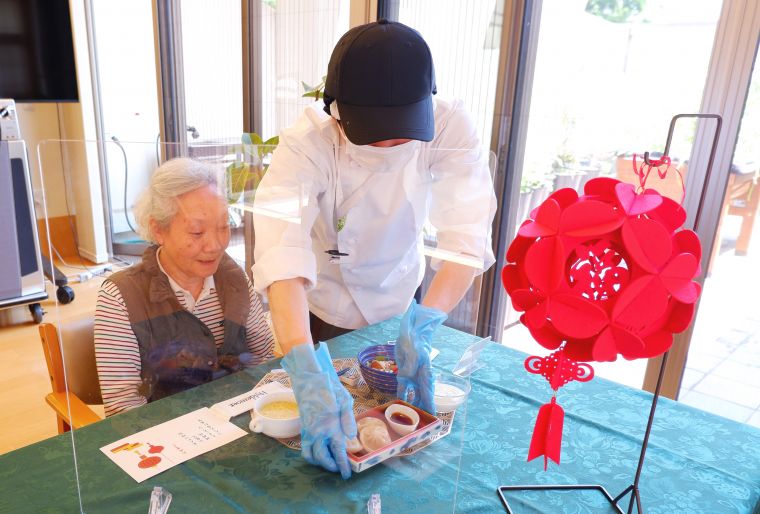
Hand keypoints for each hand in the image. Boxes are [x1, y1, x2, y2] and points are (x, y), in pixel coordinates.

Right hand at [281, 343, 355, 478]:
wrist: (309, 379)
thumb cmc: (329, 387)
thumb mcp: (345, 400)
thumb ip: (348, 420)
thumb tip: (351, 437)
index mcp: (331, 425)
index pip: (338, 451)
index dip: (342, 465)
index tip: (346, 475)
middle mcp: (318, 431)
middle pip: (323, 458)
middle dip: (331, 466)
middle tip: (339, 469)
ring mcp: (308, 430)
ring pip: (311, 456)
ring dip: (320, 463)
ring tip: (329, 462)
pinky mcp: (302, 427)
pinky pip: (304, 448)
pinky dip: (310, 455)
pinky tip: (318, 452)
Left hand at [395, 301, 446, 412]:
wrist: (412, 333)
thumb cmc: (416, 341)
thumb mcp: (414, 352)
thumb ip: (411, 365)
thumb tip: (407, 377)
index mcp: (426, 375)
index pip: (428, 395)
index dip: (430, 408)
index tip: (433, 420)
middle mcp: (420, 379)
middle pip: (422, 398)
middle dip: (422, 411)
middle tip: (420, 425)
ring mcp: (413, 377)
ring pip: (413, 395)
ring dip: (411, 406)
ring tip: (409, 419)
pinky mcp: (404, 374)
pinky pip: (403, 388)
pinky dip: (402, 396)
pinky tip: (399, 404)